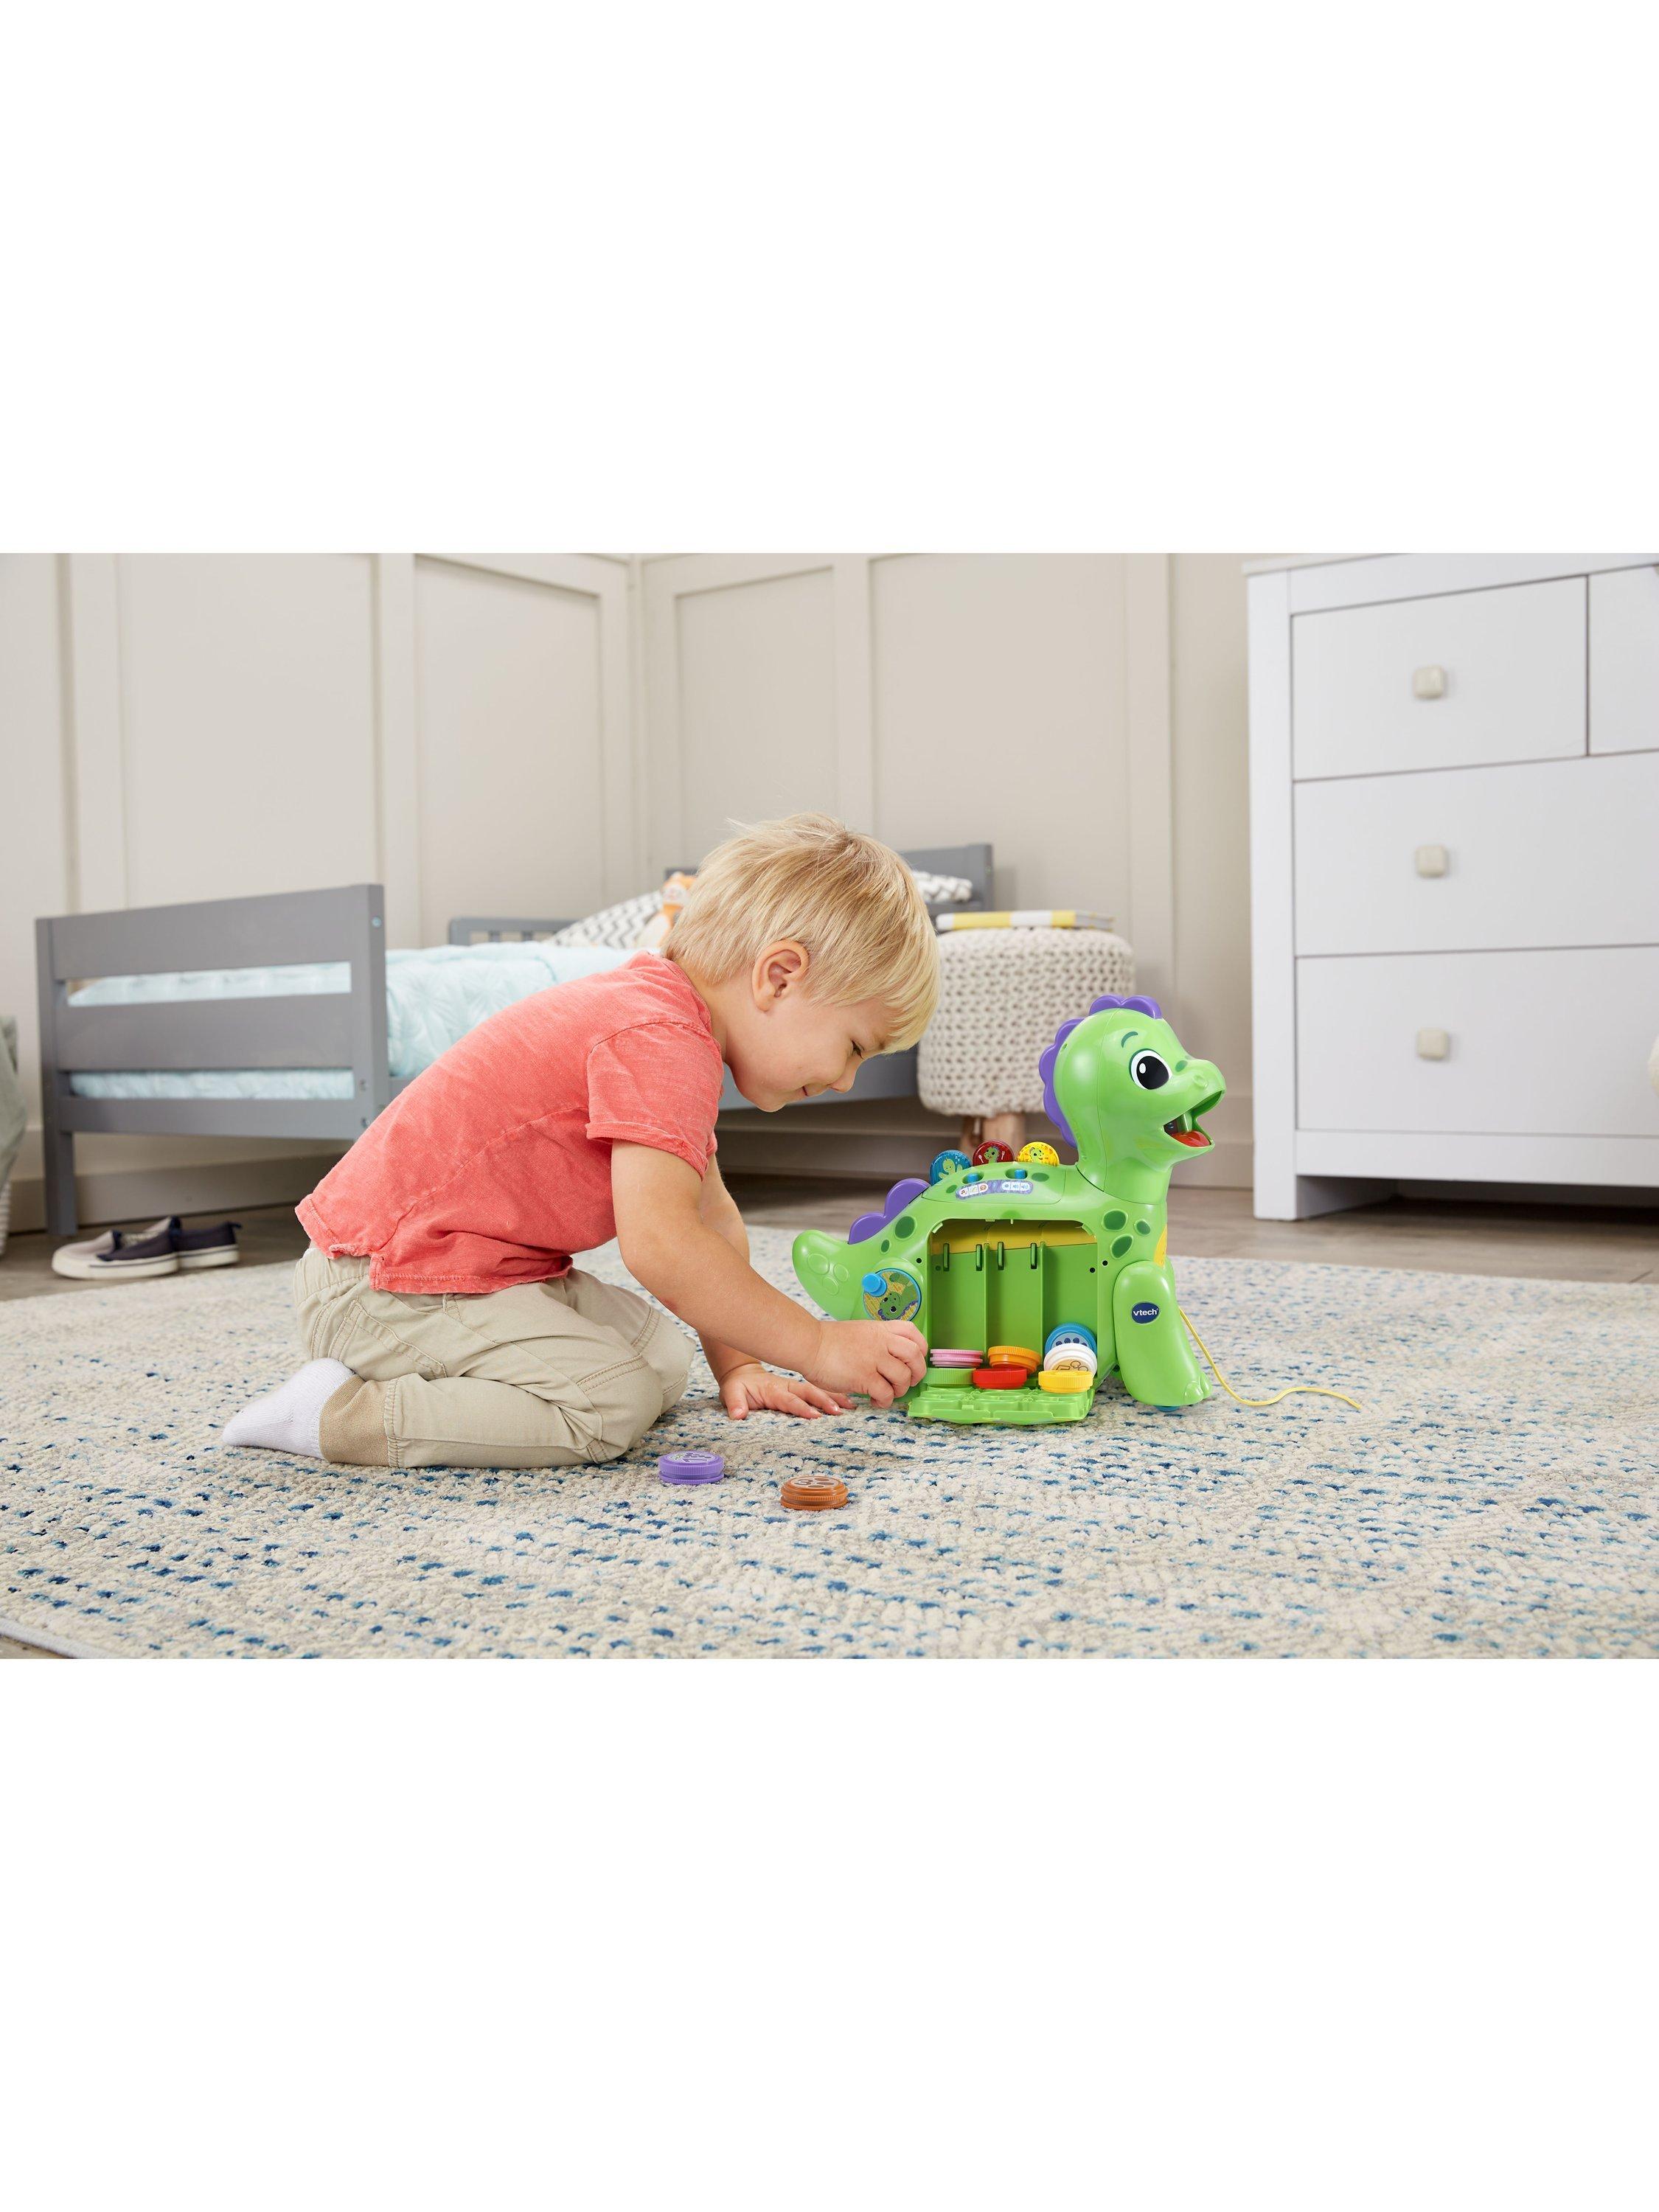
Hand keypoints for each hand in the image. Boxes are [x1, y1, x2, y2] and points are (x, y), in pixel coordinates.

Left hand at [718, 1361, 853, 1421]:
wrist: (742, 1374)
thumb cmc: (738, 1387)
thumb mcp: (730, 1393)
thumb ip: (734, 1404)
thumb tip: (738, 1415)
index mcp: (773, 1389)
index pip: (789, 1399)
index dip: (802, 1407)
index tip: (816, 1415)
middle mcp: (787, 1386)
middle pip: (809, 1392)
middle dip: (824, 1401)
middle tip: (839, 1412)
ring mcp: (795, 1387)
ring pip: (818, 1390)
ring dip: (834, 1397)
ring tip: (851, 1406)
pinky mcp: (800, 1390)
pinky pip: (819, 1391)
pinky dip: (834, 1395)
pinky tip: (849, 1402)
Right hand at [809, 1318, 927, 1407]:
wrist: (809, 1345)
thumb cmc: (828, 1342)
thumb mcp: (859, 1332)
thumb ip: (876, 1342)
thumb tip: (889, 1360)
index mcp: (880, 1329)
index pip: (912, 1332)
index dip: (920, 1347)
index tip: (916, 1359)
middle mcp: (881, 1342)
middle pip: (914, 1355)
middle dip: (917, 1372)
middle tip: (908, 1381)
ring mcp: (874, 1359)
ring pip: (903, 1377)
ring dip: (900, 1390)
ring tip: (888, 1393)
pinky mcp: (864, 1377)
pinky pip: (886, 1393)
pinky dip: (885, 1401)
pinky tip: (875, 1401)